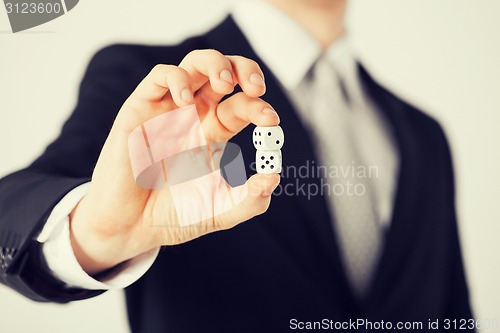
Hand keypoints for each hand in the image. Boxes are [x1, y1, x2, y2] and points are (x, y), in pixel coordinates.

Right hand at [69, 50, 280, 273]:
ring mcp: (167, 110)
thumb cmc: (174, 217)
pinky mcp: (140, 109)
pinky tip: (187, 99)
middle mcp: (193, 115)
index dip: (259, 107)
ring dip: (215, 64)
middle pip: (223, 74)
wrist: (132, 229)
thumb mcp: (220, 211)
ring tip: (225, 83)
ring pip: (194, 65)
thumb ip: (250, 200)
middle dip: (244, 70)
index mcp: (213, 133)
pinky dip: (176, 78)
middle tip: (256, 87)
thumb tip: (274, 176)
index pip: (241, 105)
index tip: (271, 120)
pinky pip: (159, 77)